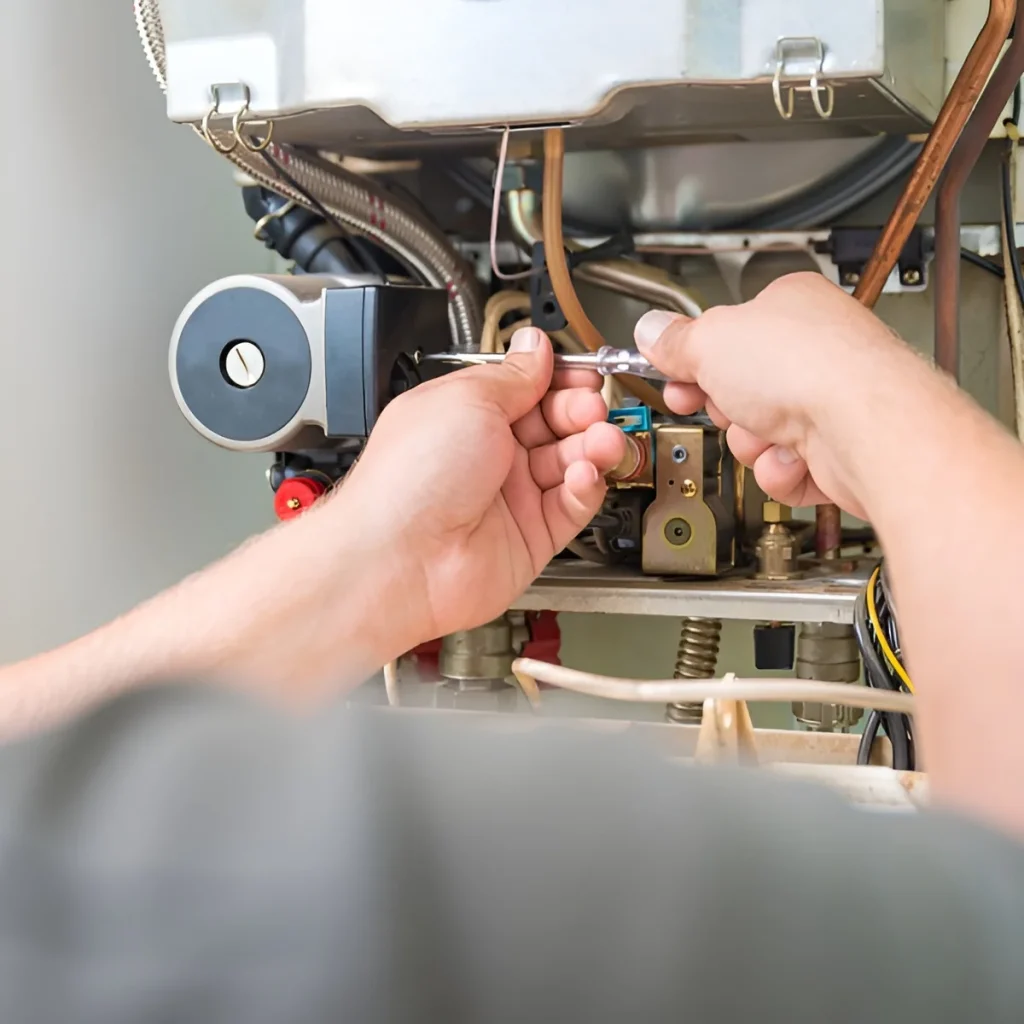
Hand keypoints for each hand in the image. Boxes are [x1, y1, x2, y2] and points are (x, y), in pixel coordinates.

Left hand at [336, 327, 625, 643]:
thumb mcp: (467, 399)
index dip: (559, 379)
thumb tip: (535, 346)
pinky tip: (583, 475)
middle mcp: (488, 455)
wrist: (400, 559)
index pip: (527, 388)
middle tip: (592, 408)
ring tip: (601, 440)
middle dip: (581, 411)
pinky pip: (572, 506)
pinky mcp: (530, 537)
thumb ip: (513, 375)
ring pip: (570, 463)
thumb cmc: (409, 480)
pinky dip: (585, 488)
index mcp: (465, 414)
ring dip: (592, 447)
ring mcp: (510, 497)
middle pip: (555, 423)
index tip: (584, 373)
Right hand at [634, 272, 917, 517]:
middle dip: (724, 406)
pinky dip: (780, 470)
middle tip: (722, 402)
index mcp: (789, 306)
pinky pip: (783, 468)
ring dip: (751, 441)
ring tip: (768, 431)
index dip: (692, 357)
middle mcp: (815, 350)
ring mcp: (829, 401)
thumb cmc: (810, 368)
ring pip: (756, 434)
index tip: (672, 372)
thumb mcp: (710, 341)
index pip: (726, 332)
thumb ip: (674, 341)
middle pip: (738, 388)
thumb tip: (651, 331)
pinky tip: (794, 456)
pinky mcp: (838, 451)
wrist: (865, 428)